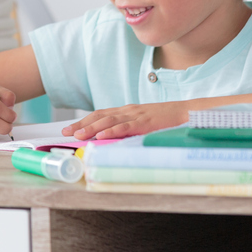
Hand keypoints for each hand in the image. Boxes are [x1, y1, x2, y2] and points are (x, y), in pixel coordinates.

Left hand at [61, 101, 189, 140]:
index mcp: (126, 111)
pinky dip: (112, 130)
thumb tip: (110, 141)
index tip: (69, 129)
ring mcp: (136, 115)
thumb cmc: (165, 120)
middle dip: (81, 124)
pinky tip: (101, 135)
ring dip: (92, 128)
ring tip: (78, 135)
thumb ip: (128, 129)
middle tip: (65, 132)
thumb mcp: (143, 124)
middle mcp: (128, 111)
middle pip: (100, 116)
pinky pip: (126, 126)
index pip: (100, 114)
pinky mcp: (145, 122)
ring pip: (109, 120)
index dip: (83, 121)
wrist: (186, 113)